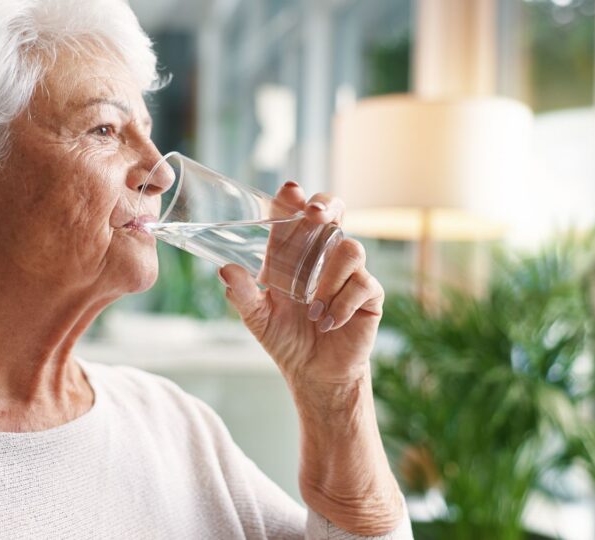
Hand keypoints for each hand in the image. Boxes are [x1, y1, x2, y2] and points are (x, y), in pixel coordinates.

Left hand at [219, 182, 384, 386]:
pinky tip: (328, 323)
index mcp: (294, 254)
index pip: (296, 215)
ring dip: (329, 278)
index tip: (290, 191)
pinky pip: (362, 284)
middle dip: (326, 206)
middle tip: (314, 215)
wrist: (314, 374)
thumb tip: (226, 270)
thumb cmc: (286, 339)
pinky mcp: (368, 294)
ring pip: (350, 249)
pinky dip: (342, 304)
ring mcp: (349, 273)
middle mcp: (323, 256)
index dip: (294, 198)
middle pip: (335, 211)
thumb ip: (242, 294)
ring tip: (312, 309)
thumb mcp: (257, 317)